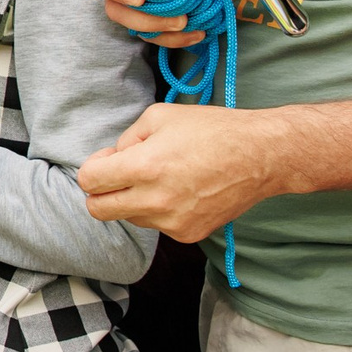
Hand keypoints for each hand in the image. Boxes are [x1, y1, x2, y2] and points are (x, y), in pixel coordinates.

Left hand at [76, 101, 288, 240]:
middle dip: (101, 191)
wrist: (262, 156)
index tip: (109, 159)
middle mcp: (155, 200)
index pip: (89, 181)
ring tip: (163, 176)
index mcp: (144, 167)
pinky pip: (157, 225)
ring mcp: (172, 222)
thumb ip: (127, 139)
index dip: (94, 167)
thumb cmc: (212, 129)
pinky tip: (182, 190)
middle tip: (120, 174)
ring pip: (130, 217)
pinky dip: (159, 210)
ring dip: (133, 199)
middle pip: (99, 209)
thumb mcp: (159, 116)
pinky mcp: (189, 234)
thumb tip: (113, 159)